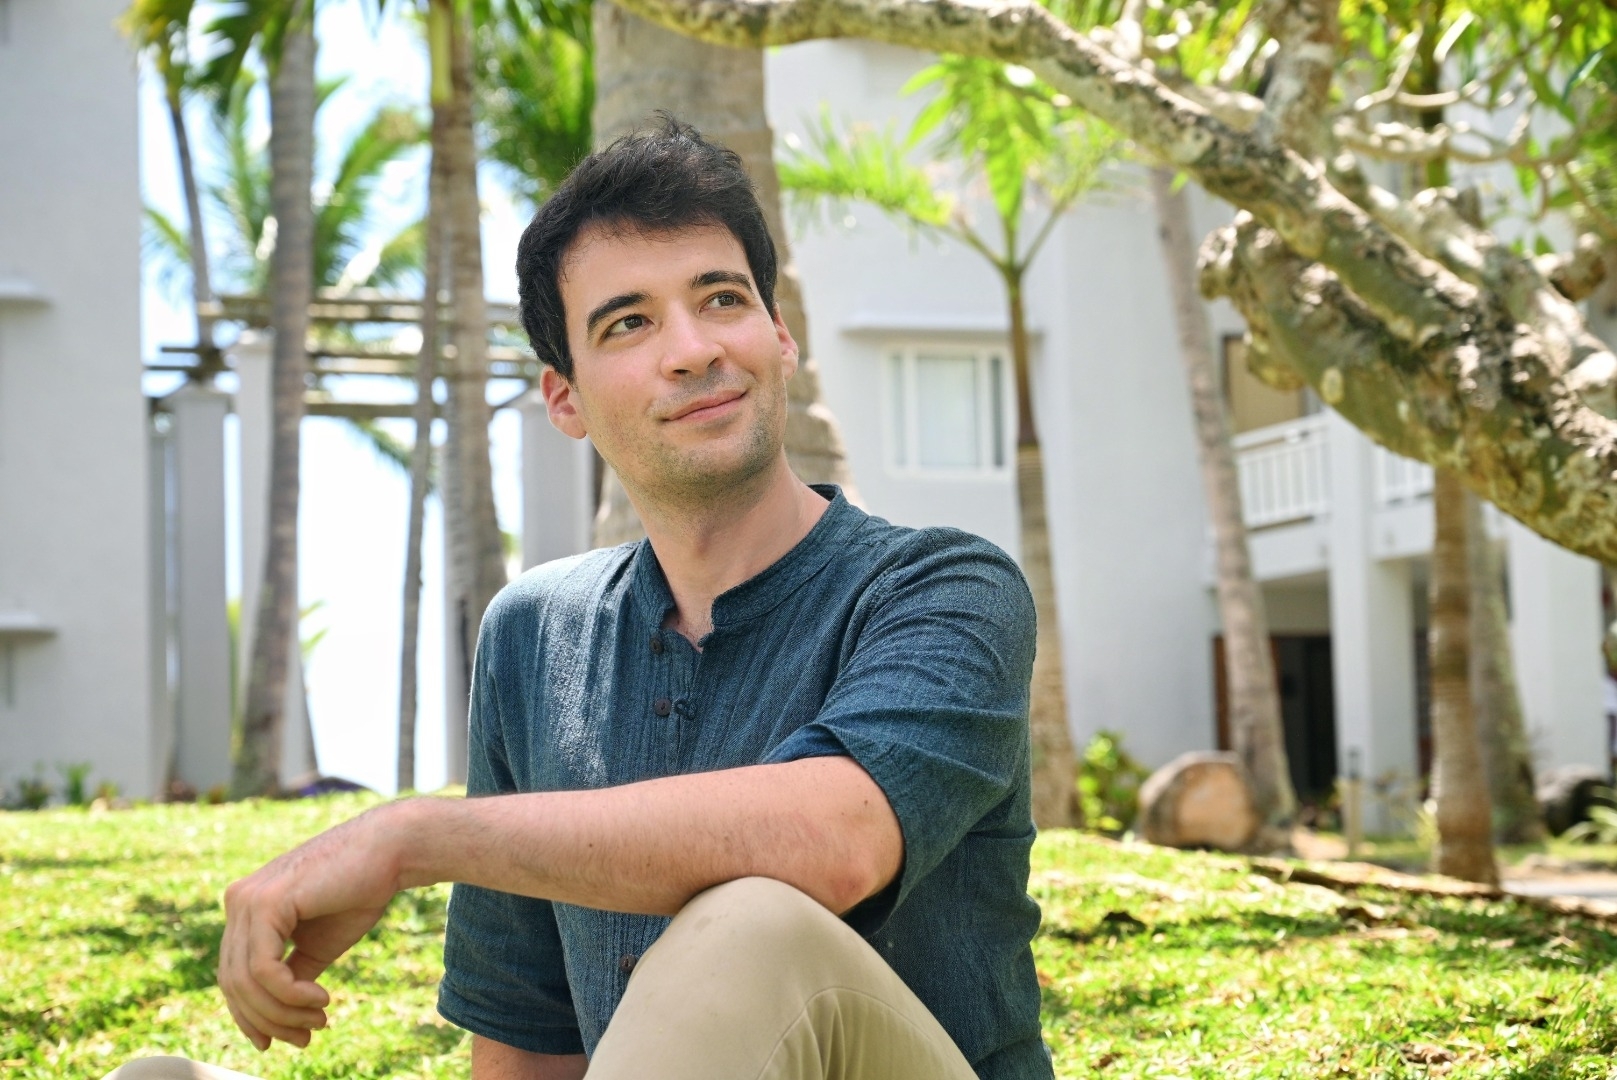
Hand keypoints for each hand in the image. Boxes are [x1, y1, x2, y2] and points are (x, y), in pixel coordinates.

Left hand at [217, 804, 407, 1050]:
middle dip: (269, 1020)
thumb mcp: (317, 944)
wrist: (390, 850)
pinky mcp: (266, 903)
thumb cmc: (359, 891)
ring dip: (283, 1012)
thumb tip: (273, 1017)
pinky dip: (290, 995)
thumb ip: (290, 973)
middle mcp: (238, 900)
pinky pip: (264, 971)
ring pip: (246, 982)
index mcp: (246, 907)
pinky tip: (321, 998)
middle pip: (233, 983)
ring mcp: (247, 899)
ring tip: (319, 1019)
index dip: (252, 1016)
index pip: (233, 974)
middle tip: (307, 1036)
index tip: (284, 1040)